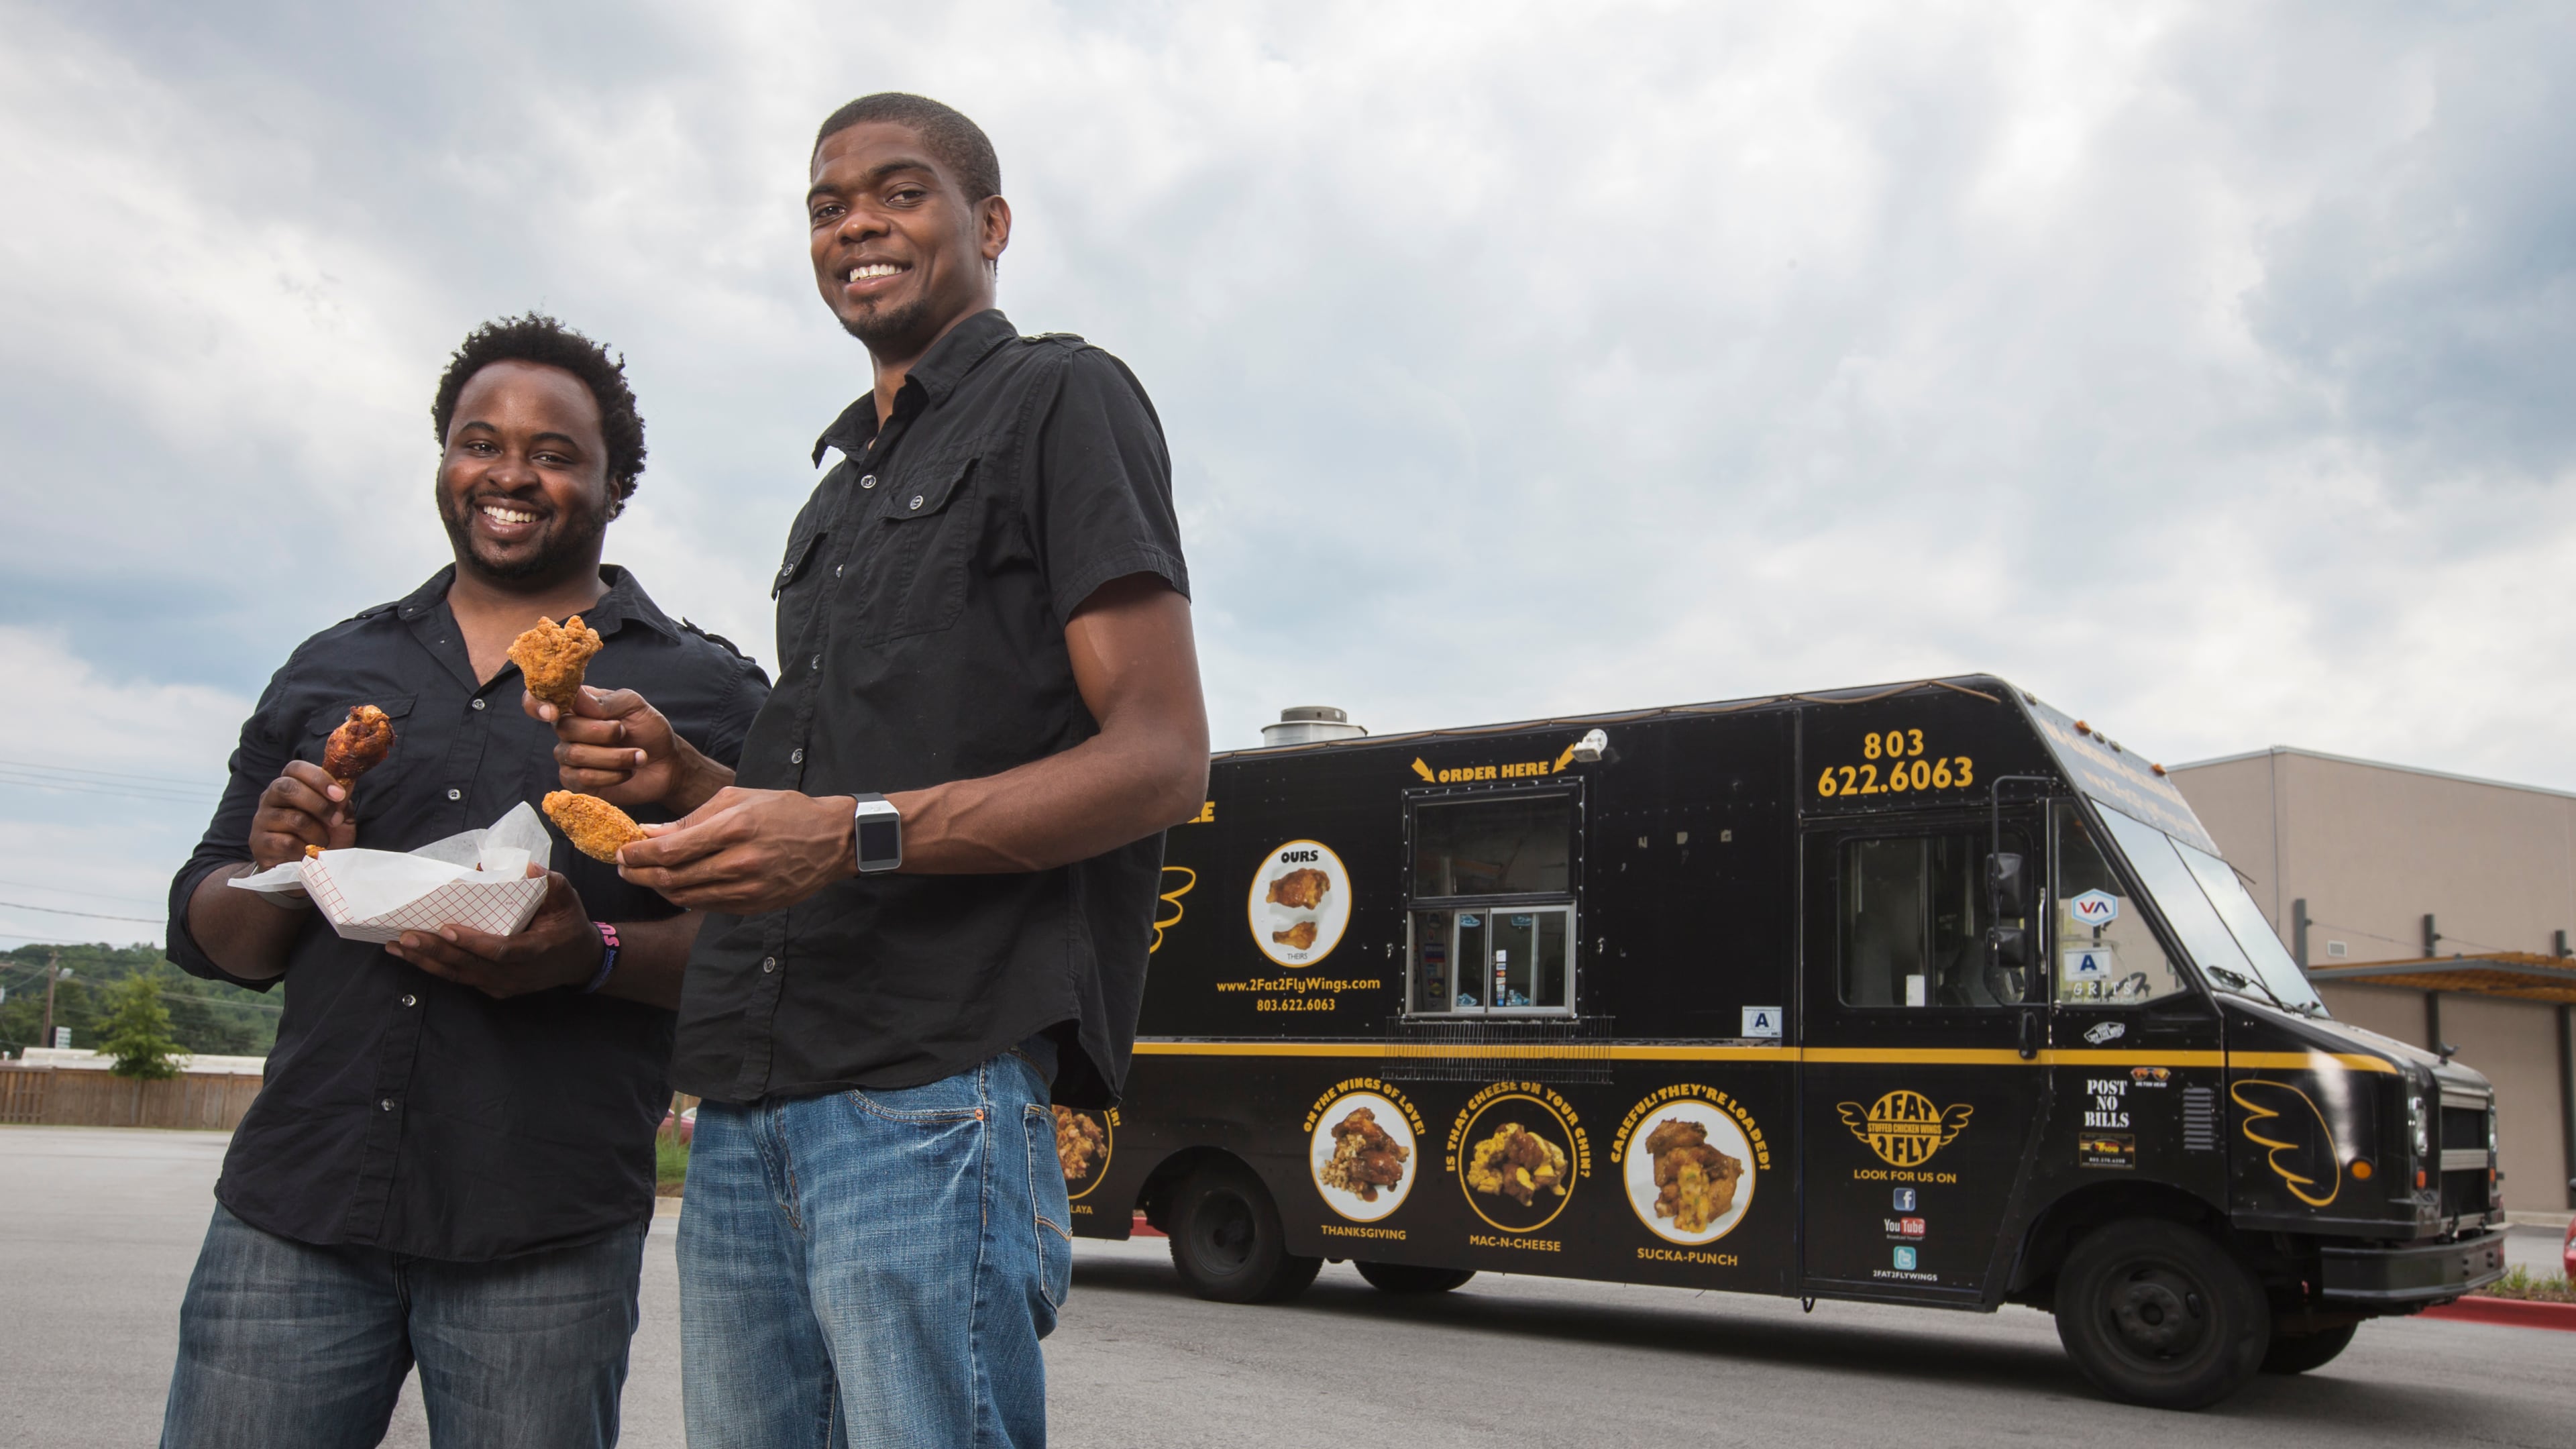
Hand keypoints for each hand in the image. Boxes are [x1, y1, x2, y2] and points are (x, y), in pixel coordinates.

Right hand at [249, 760, 355, 868]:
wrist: (306, 869)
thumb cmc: (322, 836)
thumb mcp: (338, 816)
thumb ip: (341, 800)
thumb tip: (348, 782)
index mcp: (289, 784)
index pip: (294, 768)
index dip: (318, 778)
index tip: (339, 794)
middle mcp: (269, 798)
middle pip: (287, 788)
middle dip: (318, 805)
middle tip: (335, 821)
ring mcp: (261, 820)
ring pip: (293, 819)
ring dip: (317, 833)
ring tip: (323, 842)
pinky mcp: (259, 843)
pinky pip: (287, 843)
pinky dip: (306, 850)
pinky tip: (308, 853)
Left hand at [384, 866, 604, 997]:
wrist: (579, 961)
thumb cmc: (569, 924)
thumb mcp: (567, 898)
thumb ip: (549, 882)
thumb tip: (526, 867)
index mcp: (535, 951)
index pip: (499, 950)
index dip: (472, 942)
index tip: (446, 928)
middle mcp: (516, 974)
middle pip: (470, 966)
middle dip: (435, 952)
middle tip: (406, 936)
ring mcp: (503, 985)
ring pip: (460, 976)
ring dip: (426, 962)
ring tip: (397, 946)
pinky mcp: (493, 988)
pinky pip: (461, 979)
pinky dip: (435, 968)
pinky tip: (412, 956)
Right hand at [528, 685, 729, 813]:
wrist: (667, 765)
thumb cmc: (650, 730)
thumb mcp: (634, 706)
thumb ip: (605, 701)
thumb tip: (575, 695)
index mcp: (577, 705)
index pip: (538, 700)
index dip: (537, 704)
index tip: (553, 711)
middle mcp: (568, 730)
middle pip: (563, 728)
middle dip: (600, 731)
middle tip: (624, 732)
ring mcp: (570, 757)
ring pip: (573, 754)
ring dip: (613, 756)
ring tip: (638, 755)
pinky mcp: (577, 782)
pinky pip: (580, 778)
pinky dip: (609, 775)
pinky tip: (626, 772)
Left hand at [615, 787, 855, 913]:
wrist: (832, 840)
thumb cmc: (784, 811)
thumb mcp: (738, 799)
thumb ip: (692, 818)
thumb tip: (651, 832)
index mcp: (734, 828)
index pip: (669, 850)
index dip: (636, 854)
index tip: (621, 850)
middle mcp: (740, 862)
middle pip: (671, 877)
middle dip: (637, 873)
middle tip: (622, 866)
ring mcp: (748, 889)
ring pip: (685, 895)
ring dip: (657, 887)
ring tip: (645, 874)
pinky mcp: (754, 905)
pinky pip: (706, 905)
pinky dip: (684, 896)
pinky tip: (676, 883)